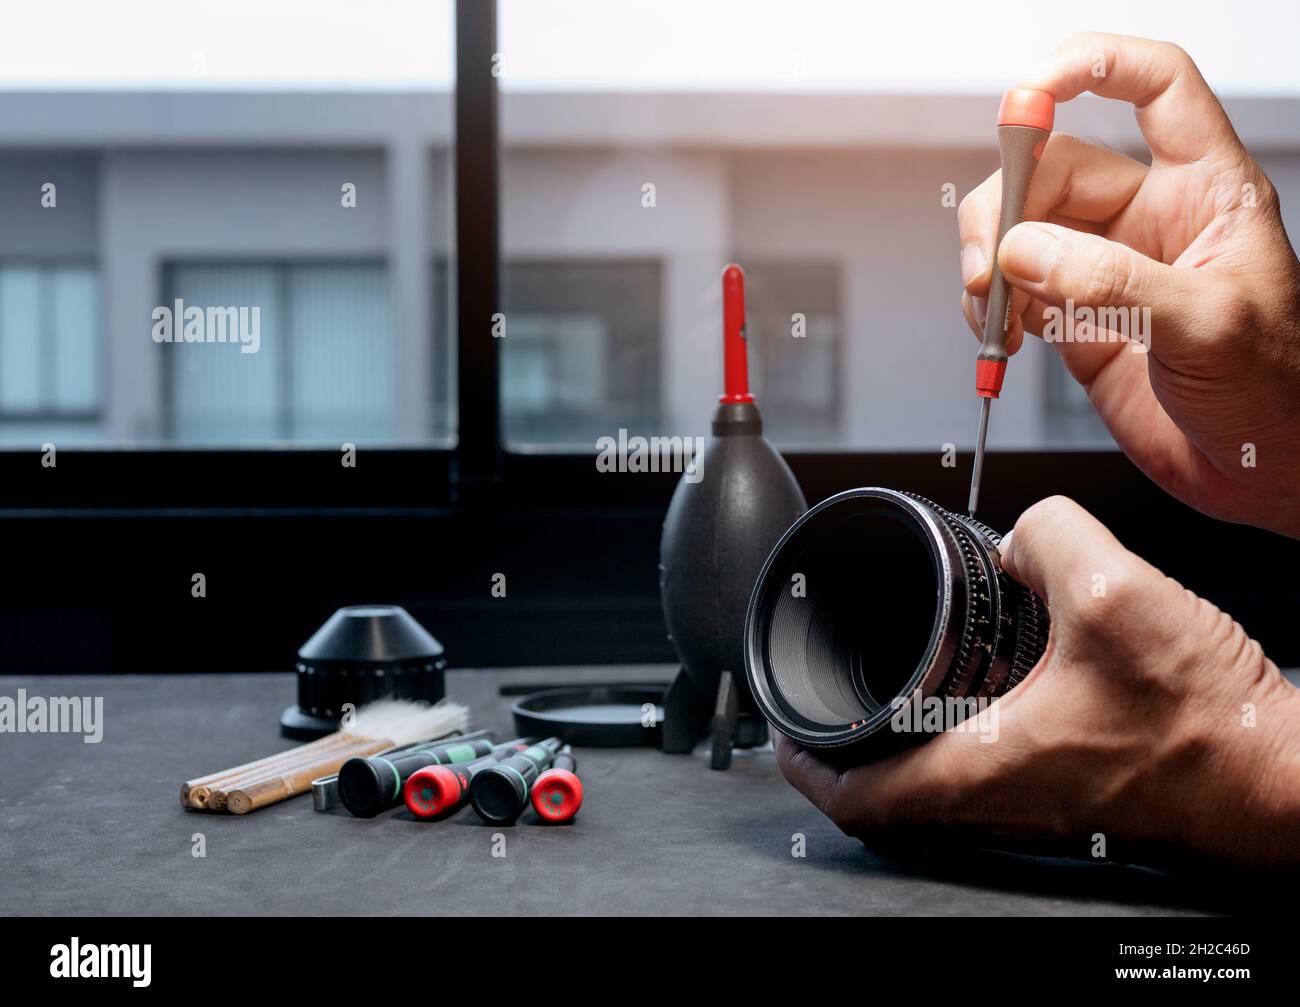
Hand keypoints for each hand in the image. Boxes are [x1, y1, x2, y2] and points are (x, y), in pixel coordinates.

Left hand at [775, 496, 1299, 869]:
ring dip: (900, 747)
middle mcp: (1006, 801)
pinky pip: (990, 773)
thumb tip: (1019, 532)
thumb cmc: (1213, 724)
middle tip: (827, 704)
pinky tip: (983, 692)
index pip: (861, 796)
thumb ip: (1048, 537)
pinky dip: (960, 738)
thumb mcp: (1116, 594)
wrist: (1283, 777)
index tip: (782, 731)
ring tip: (886, 693)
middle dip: (844, 753)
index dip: (804, 764)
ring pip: (938, 790)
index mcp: (990, 768)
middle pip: (889, 799)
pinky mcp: (1075, 791)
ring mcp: (1039, 805)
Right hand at [958, 33, 1299, 538]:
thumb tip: (1025, 249)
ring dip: (989, 261)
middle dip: (1007, 203)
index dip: (1091, 68)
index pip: (1154, 88)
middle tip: (989, 257)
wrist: (1258, 471)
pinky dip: (990, 307)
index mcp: (1206, 190)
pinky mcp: (1073, 319)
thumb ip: (1111, 280)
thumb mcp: (1206, 324)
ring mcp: (1105, 269)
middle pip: (1055, 165)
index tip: (1029, 91)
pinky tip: (999, 332)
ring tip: (991, 305)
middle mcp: (1150, 220)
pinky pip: (1013, 289)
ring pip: (1022, 228)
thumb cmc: (1274, 391)